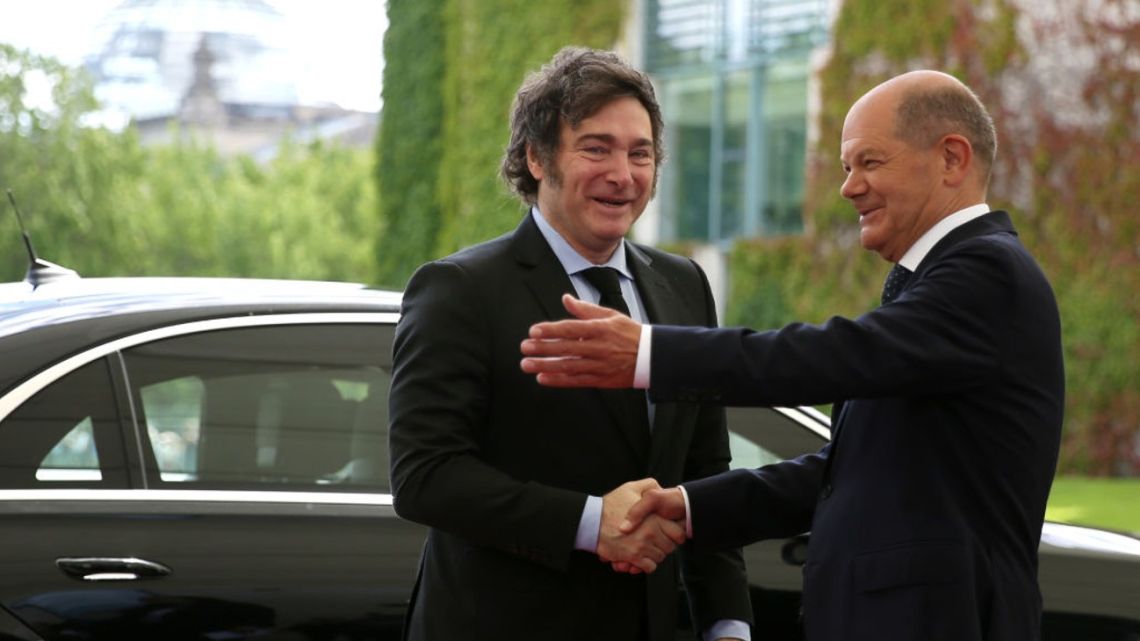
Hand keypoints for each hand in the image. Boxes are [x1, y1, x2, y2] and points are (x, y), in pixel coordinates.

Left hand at [520, 294, 642, 387]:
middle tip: (524, 347)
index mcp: (600, 329)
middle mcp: (599, 347)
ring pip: (568, 366)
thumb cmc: (629, 333)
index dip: (551, 330)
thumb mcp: (610, 315)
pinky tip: (542, 378)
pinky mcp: (600, 379)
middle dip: (543, 348)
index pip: (571, 328)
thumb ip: (585, 309)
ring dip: (545, 365)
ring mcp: (599, 365)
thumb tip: (565, 298)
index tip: (534, 331)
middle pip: (566, 348)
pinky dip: (558, 381)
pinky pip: (576, 381)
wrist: (652, 357)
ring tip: (526, 364)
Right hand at [597, 479, 684, 573]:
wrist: (592, 521)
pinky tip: (642, 557)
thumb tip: (662, 489)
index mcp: (653, 518)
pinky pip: (650, 567)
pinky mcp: (633, 557)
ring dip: (656, 554)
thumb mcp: (630, 488)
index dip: (676, 533)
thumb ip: (649, 485)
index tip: (671, 533)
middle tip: (658, 540)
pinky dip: (647, 564)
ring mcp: (642, 546)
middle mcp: (650, 533)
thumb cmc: (610, 505)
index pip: (678, 533)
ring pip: (660, 557)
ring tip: (648, 547)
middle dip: (666, 545)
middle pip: (671, 547)